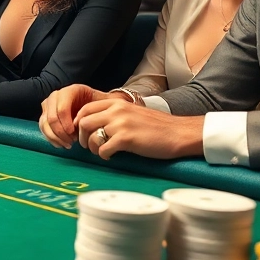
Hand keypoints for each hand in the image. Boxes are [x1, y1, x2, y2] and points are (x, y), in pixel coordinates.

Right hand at [39, 85, 123, 148]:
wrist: (94, 106)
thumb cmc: (99, 105)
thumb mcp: (103, 103)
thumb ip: (101, 108)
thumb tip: (97, 119)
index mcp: (71, 90)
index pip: (62, 108)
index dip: (66, 123)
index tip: (75, 135)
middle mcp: (57, 95)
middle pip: (51, 116)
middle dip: (60, 132)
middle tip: (72, 141)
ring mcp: (49, 105)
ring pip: (45, 123)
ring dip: (55, 136)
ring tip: (68, 144)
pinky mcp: (45, 114)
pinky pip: (43, 127)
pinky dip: (51, 138)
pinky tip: (61, 144)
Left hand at [73, 99, 203, 159]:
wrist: (179, 133)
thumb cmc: (158, 126)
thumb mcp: (133, 112)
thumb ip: (115, 114)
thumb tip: (96, 125)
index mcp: (117, 103)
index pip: (86, 109)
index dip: (80, 122)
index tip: (83, 133)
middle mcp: (116, 111)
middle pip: (84, 123)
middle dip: (83, 137)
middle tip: (90, 146)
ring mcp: (120, 124)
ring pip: (91, 138)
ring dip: (93, 148)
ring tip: (102, 152)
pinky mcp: (126, 139)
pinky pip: (103, 150)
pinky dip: (104, 156)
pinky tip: (112, 156)